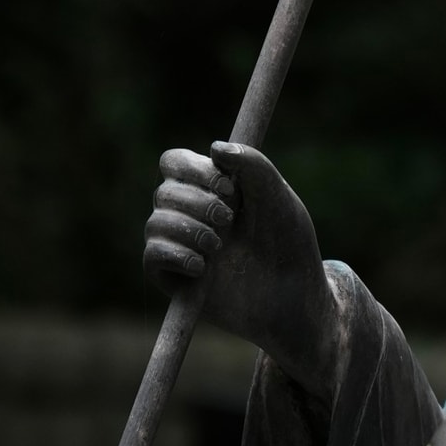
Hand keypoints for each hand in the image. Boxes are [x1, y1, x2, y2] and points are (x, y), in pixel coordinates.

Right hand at [143, 140, 340, 403]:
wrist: (293, 298)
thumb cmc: (289, 245)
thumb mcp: (278, 198)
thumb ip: (253, 165)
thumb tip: (215, 147)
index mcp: (209, 188)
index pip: (174, 162)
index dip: (193, 169)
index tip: (228, 188)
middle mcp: (189, 213)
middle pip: (165, 191)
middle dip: (198, 203)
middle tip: (230, 221)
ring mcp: (179, 245)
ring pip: (156, 222)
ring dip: (190, 230)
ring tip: (219, 247)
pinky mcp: (173, 278)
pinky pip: (152, 255)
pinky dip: (176, 255)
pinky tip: (203, 268)